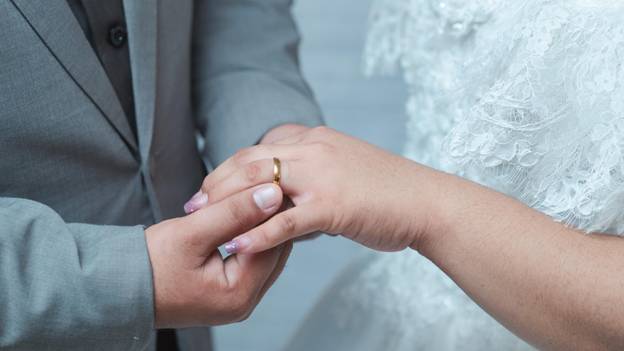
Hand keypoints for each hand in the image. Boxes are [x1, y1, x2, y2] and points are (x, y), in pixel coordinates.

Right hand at [145, 183, 291, 327]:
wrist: (116, 289)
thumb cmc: (148, 265)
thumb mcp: (192, 232)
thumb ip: (234, 212)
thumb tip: (273, 194)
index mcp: (239, 293)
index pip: (274, 242)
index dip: (275, 209)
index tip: (271, 180)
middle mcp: (244, 303)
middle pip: (274, 250)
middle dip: (270, 218)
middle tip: (264, 186)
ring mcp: (236, 301)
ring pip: (264, 254)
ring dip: (259, 227)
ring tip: (250, 197)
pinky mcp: (227, 294)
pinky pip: (250, 261)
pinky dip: (248, 238)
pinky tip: (240, 218)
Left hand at [196, 127, 438, 252]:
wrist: (425, 201)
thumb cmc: (386, 191)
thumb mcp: (343, 168)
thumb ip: (312, 174)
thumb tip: (285, 195)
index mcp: (315, 138)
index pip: (259, 147)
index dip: (229, 167)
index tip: (210, 186)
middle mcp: (314, 150)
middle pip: (250, 160)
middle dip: (217, 183)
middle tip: (193, 204)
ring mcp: (322, 176)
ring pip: (260, 184)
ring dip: (227, 204)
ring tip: (203, 222)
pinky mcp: (332, 205)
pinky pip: (285, 221)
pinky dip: (258, 233)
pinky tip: (238, 246)